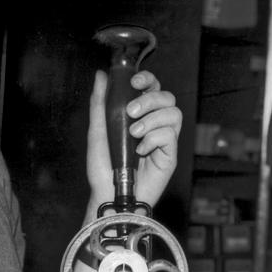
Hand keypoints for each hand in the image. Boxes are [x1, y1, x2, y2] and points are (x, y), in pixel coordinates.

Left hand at [86, 69, 181, 210]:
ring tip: (133, 134)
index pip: (153, 88)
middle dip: (149, 98)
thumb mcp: (97, 132)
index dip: (148, 79)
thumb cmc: (103, 167)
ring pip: (173, 113)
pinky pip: (170, 135)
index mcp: (140, 115)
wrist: (108, 195)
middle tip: (130, 111)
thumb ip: (100, 104)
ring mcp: (164, 139)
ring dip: (152, 119)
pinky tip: (140, 151)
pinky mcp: (170, 155)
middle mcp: (155, 124)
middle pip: (167, 97)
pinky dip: (153, 139)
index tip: (134, 81)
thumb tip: (101, 76)